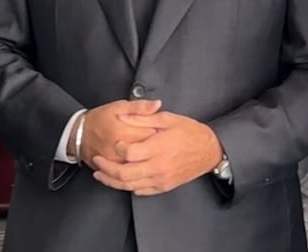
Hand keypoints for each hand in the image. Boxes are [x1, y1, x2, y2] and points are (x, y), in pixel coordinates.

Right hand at [72, 100, 161, 165]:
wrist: (79, 134)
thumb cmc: (99, 119)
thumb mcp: (118, 107)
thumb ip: (139, 106)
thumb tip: (157, 104)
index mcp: (122, 132)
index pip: (150, 134)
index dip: (159, 131)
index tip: (162, 128)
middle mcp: (118, 150)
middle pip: (146, 151)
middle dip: (155, 146)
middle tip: (159, 141)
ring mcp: (115, 163)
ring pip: (139, 165)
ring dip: (148, 159)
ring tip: (151, 152)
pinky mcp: (112, 171)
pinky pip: (130, 173)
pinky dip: (139, 169)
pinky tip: (143, 162)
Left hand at [91, 110, 221, 195]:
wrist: (210, 151)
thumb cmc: (190, 133)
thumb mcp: (168, 119)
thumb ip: (143, 117)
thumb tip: (123, 116)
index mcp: (158, 147)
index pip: (128, 152)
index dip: (117, 147)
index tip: (114, 143)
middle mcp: (158, 166)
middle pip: (124, 172)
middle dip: (106, 168)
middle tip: (97, 161)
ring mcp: (160, 179)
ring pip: (129, 185)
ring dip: (111, 180)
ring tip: (100, 173)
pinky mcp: (163, 186)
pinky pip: (140, 191)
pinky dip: (127, 186)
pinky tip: (120, 180)